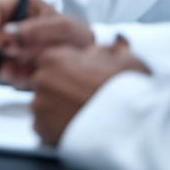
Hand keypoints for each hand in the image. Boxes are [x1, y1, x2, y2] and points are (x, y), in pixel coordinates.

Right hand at [0, 0, 92, 89]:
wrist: (86, 60)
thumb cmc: (76, 36)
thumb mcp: (62, 28)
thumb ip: (34, 30)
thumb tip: (6, 35)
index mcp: (19, 5)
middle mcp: (8, 22)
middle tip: (9, 66)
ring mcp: (6, 42)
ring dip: (3, 67)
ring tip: (27, 74)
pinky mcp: (9, 61)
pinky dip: (11, 77)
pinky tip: (29, 78)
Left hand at [30, 37, 148, 145]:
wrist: (129, 126)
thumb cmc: (128, 91)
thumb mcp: (125, 59)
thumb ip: (114, 47)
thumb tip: (117, 40)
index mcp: (55, 58)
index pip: (49, 61)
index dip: (68, 71)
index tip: (81, 81)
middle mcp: (42, 80)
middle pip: (45, 83)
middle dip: (61, 90)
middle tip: (83, 98)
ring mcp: (39, 106)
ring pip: (44, 105)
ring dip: (57, 109)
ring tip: (83, 115)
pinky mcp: (42, 129)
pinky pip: (45, 126)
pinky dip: (56, 128)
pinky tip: (77, 127)